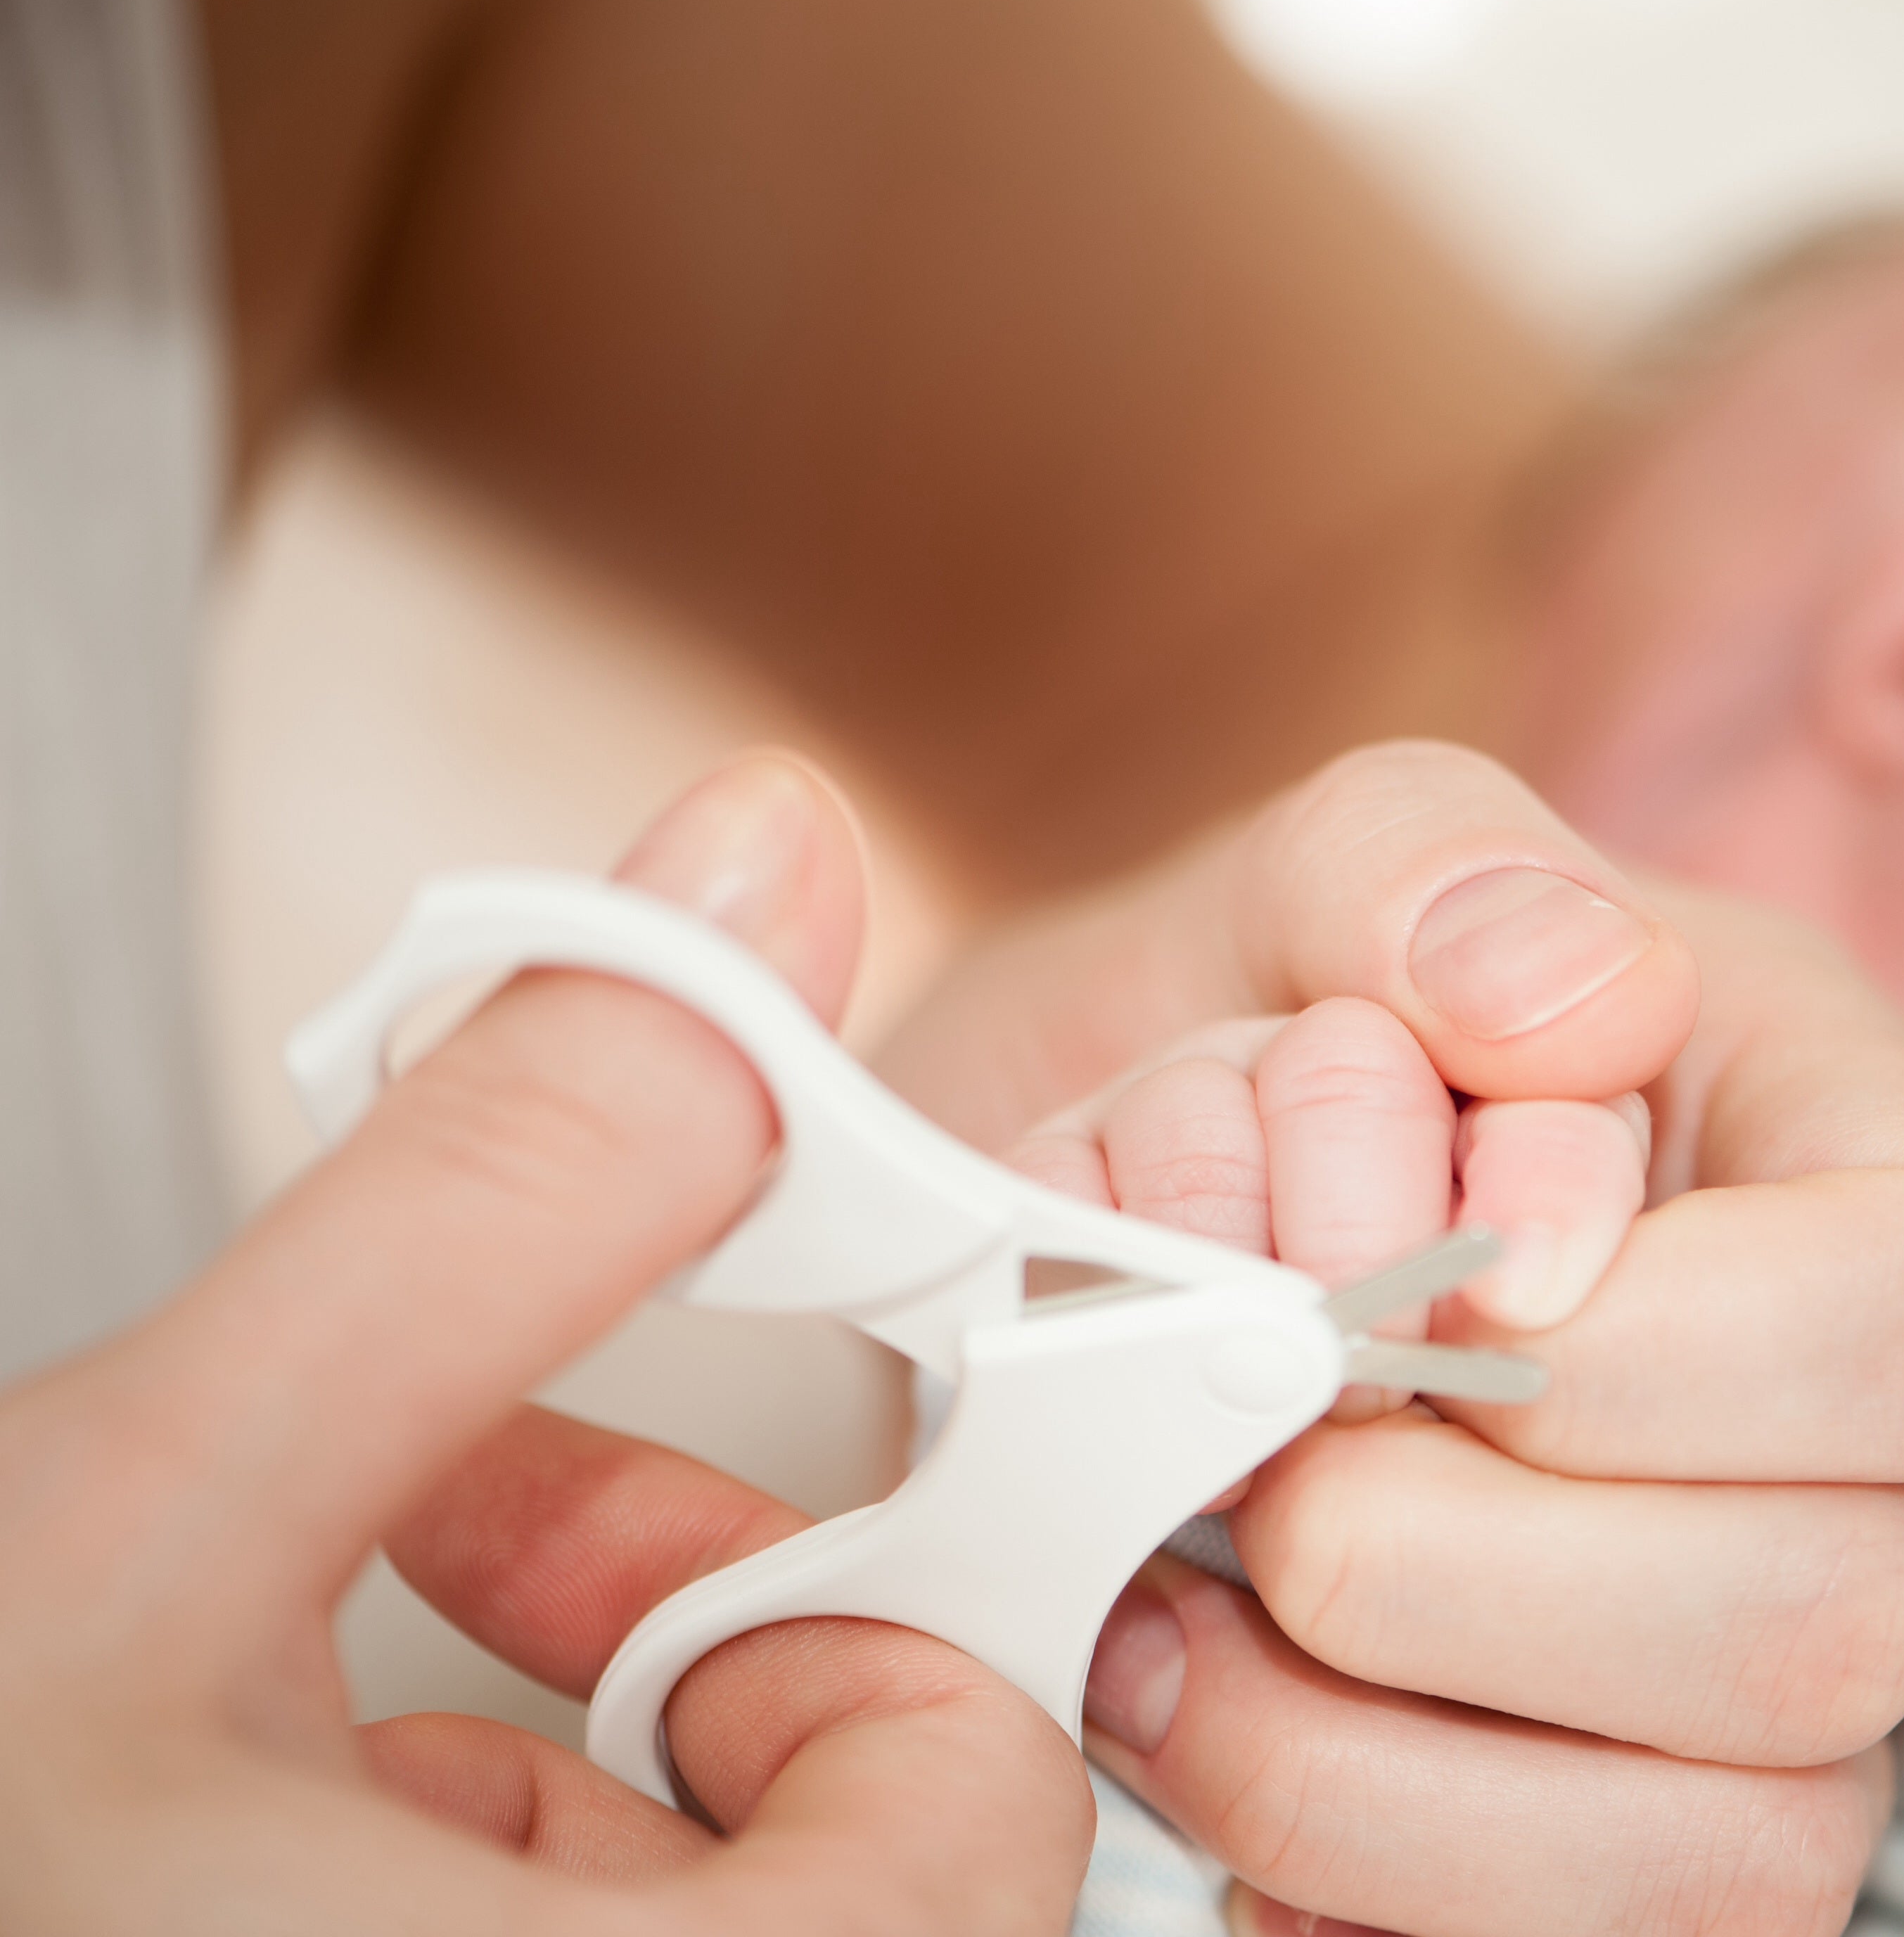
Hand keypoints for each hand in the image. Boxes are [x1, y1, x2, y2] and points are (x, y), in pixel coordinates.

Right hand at [0, 757, 1091, 1933]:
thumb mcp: (126, 1510)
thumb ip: (499, 1200)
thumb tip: (763, 867)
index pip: (980, 1827)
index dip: (837, 1629)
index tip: (617, 1543)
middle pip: (853, 1902)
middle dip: (661, 1715)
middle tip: (451, 1593)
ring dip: (524, 1826)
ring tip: (263, 1737)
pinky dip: (442, 1912)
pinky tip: (221, 1860)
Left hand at [887, 743, 1903, 1935]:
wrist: (1125, 1258)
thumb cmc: (1261, 1060)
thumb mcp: (1305, 891)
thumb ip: (1420, 865)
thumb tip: (1566, 1002)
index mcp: (1869, 1188)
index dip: (1674, 1344)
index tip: (1434, 1295)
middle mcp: (1878, 1474)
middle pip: (1826, 1622)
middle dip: (1453, 1561)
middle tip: (1251, 1458)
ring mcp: (1775, 1705)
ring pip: (1724, 1862)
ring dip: (1358, 1758)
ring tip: (1160, 1614)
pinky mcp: (1631, 1861)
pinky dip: (1331, 1886)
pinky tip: (1198, 1732)